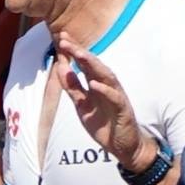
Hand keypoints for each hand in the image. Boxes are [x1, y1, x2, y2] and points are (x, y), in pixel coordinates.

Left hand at [52, 34, 153, 171]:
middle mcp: (107, 87)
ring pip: (106, 76)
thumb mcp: (82, 106)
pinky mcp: (123, 110)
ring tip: (79, 54)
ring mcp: (116, 96)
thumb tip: (62, 70)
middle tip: (66, 40)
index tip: (61, 38)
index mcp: (97, 85)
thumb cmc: (104, 124)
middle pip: (94, 65)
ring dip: (92, 65)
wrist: (123, 146)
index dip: (74, 51)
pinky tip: (94, 84)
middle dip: (80, 52)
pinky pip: (114, 98)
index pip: (84, 64)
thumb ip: (74, 89)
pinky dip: (104, 90)